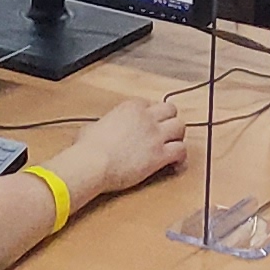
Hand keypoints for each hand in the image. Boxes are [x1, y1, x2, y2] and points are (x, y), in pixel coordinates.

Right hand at [58, 99, 188, 196]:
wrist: (93, 162)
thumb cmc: (88, 148)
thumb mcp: (94, 125)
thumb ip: (105, 124)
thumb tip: (100, 131)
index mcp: (131, 107)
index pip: (152, 104)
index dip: (152, 116)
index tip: (149, 125)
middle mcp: (146, 117)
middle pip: (171, 110)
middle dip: (170, 121)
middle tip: (166, 133)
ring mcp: (155, 135)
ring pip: (180, 127)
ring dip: (177, 137)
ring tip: (172, 147)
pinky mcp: (160, 154)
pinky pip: (181, 150)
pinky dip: (181, 158)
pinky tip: (175, 164)